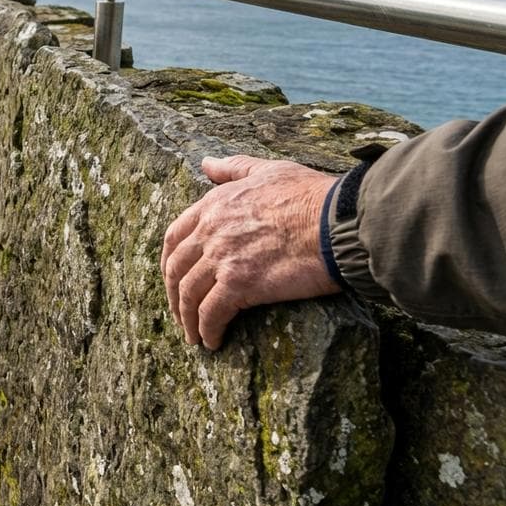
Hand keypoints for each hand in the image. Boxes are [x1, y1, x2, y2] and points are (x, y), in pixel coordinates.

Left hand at [160, 155, 340, 349]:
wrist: (337, 223)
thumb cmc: (312, 196)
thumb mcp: (269, 170)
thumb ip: (235, 168)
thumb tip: (206, 163)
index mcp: (213, 205)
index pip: (174, 237)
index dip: (168, 262)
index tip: (172, 279)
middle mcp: (210, 230)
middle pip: (175, 269)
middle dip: (173, 295)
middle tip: (180, 315)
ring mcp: (221, 257)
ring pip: (188, 295)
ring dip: (188, 320)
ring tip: (195, 337)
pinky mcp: (238, 283)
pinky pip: (211, 313)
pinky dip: (208, 330)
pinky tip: (214, 342)